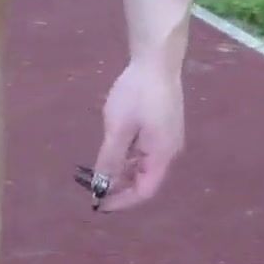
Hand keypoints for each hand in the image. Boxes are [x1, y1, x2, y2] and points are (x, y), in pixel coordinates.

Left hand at [87, 57, 184, 212]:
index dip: (122, 201)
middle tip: (94, 187)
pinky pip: (146, 151)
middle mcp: (169, 151)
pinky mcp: (164, 126)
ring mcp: (168, 138)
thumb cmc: (137, 93)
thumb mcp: (118, 128)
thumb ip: (110, 159)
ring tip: (99, 170)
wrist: (157, 59)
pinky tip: (112, 151)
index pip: (144, 191)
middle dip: (120, 186)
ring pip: (144, 165)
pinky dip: (129, 156)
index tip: (100, 204)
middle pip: (145, 179)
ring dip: (123, 170)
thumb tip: (102, 185)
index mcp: (162, 155)